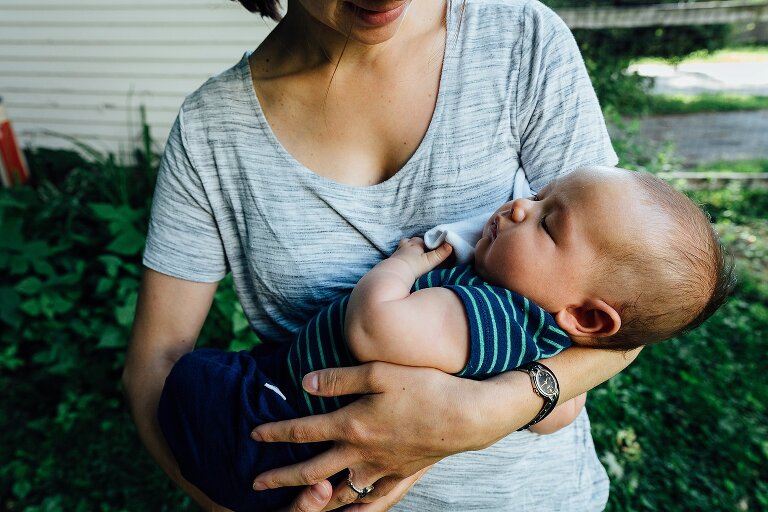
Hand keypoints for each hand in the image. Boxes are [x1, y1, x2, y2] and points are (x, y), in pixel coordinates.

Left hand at [250, 363, 485, 509]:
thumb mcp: (379, 372)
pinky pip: (373, 502)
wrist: (467, 415)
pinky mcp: (401, 476)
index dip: (275, 432)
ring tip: (296, 505)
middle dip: (281, 479)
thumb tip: (304, 382)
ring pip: (338, 494)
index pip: (302, 431)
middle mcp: (361, 454)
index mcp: (352, 425)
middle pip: (311, 471)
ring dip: (313, 501)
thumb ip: (339, 379)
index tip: (254, 434)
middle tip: (257, 484)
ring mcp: (381, 470)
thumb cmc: (425, 387)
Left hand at [390, 238, 451, 277]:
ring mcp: (398, 252)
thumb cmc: (413, 266)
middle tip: (421, 251)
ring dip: (407, 249)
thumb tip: (451, 245)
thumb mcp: (430, 260)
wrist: (395, 273)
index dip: (426, 243)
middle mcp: (406, 246)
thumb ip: (440, 254)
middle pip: (411, 241)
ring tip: (412, 255)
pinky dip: (400, 257)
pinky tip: (403, 262)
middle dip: (415, 244)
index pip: (422, 240)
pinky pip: (397, 255)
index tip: (430, 248)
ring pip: (403, 246)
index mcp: (415, 244)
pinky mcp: (392, 260)